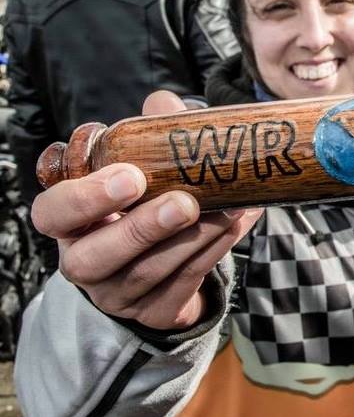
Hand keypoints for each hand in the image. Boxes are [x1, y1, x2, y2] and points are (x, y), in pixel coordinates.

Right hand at [31, 91, 262, 329]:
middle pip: (94, 257)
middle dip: (142, 229)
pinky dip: (215, 251)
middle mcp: (85, 262)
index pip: (53, 213)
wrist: (168, 261)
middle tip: (184, 202)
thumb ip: (150, 131)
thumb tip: (165, 103)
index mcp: (72, 221)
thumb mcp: (143, 165)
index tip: (131, 176)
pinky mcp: (156, 312)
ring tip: (229, 207)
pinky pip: (184, 286)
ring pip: (148, 273)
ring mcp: (118, 294)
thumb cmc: (148, 199)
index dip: (85, 198)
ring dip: (194, 238)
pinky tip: (238, 221)